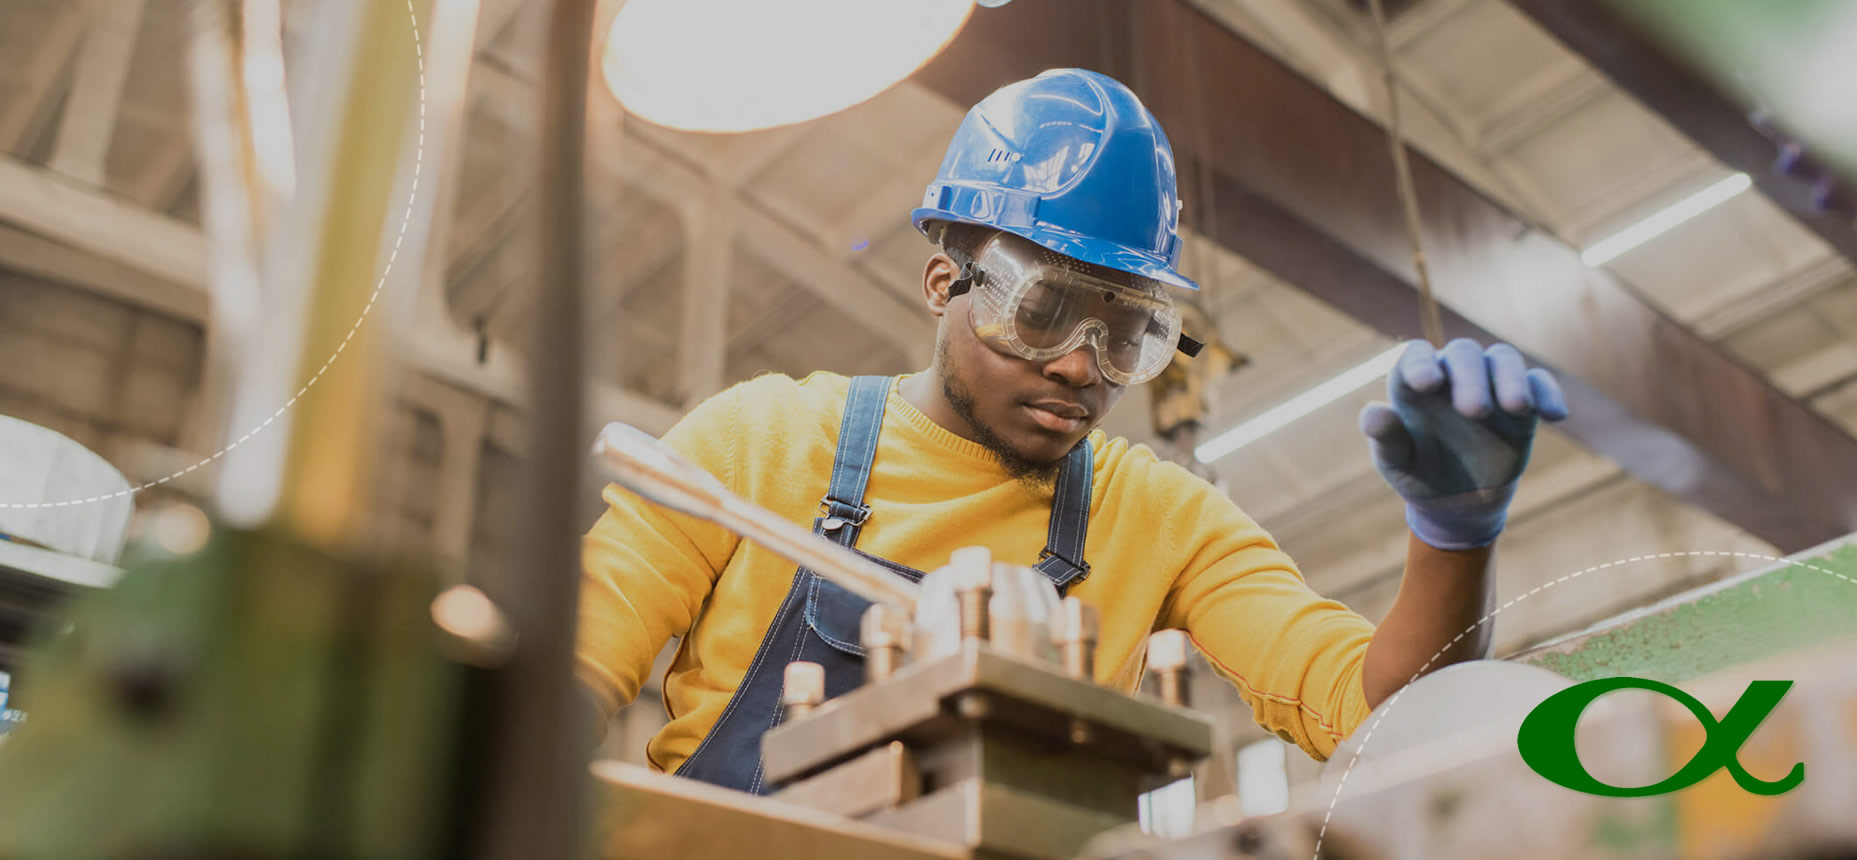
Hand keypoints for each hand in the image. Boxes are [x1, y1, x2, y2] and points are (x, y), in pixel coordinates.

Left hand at [1358, 339, 1568, 549]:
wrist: (1457, 502)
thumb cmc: (1418, 474)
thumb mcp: (1398, 464)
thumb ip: (1386, 439)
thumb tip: (1374, 414)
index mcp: (1414, 384)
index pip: (1416, 355)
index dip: (1420, 363)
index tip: (1427, 384)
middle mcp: (1453, 375)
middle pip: (1463, 354)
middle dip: (1470, 378)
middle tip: (1474, 411)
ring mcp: (1489, 384)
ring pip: (1503, 360)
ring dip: (1511, 379)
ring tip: (1516, 407)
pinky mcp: (1522, 403)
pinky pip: (1539, 385)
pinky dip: (1547, 394)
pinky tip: (1555, 416)